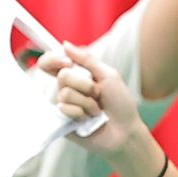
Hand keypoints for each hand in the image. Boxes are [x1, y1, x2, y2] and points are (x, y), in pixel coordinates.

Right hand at [40, 43, 155, 175]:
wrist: (125, 132)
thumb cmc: (121, 104)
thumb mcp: (108, 75)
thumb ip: (87, 59)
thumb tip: (65, 44)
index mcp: (77, 76)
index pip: (52, 63)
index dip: (53, 59)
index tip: (67, 61)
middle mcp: (68, 89)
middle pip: (62, 76)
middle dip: (84, 85)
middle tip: (97, 94)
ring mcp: (64, 106)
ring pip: (64, 93)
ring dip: (86, 102)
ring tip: (96, 111)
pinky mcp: (62, 122)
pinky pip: (64, 109)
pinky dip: (81, 113)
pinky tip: (88, 120)